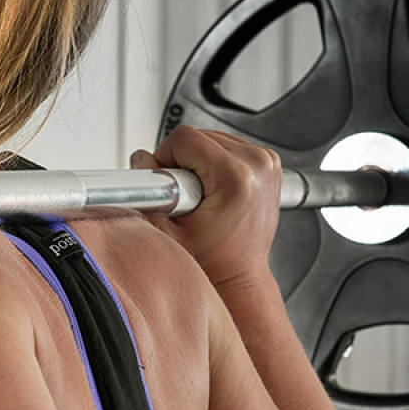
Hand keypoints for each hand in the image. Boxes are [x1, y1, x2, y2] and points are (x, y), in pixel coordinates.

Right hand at [130, 126, 281, 293]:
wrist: (239, 274)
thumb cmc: (213, 260)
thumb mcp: (168, 231)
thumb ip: (147, 192)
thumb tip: (141, 159)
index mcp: (236, 178)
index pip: (185, 138)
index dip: (166, 158)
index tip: (170, 185)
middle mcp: (257, 164)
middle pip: (199, 135)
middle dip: (182, 161)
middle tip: (185, 195)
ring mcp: (266, 161)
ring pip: (212, 138)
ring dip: (198, 161)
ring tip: (201, 195)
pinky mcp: (268, 161)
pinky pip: (227, 145)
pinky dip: (214, 162)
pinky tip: (214, 189)